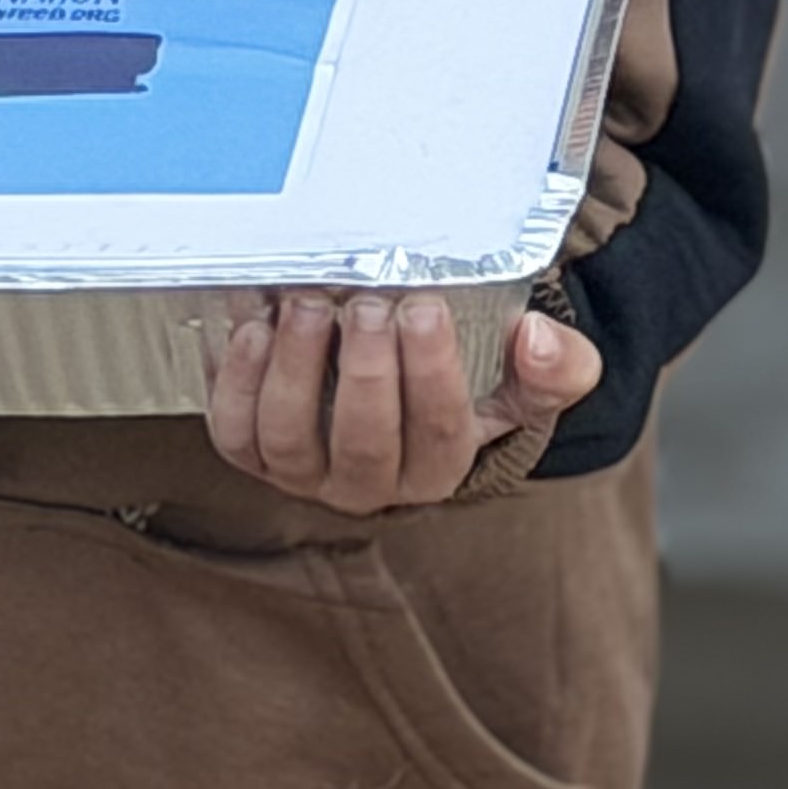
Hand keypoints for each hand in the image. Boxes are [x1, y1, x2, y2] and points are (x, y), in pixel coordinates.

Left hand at [202, 289, 602, 514]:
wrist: (395, 378)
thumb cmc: (462, 376)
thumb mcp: (522, 377)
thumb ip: (554, 363)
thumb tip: (539, 339)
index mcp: (438, 467)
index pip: (439, 435)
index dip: (431, 375)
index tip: (424, 308)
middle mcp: (367, 484)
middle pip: (363, 445)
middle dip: (366, 372)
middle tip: (370, 305)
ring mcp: (302, 472)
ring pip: (289, 439)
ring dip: (295, 370)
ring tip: (309, 306)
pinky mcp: (249, 450)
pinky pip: (233, 430)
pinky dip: (236, 379)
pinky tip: (255, 325)